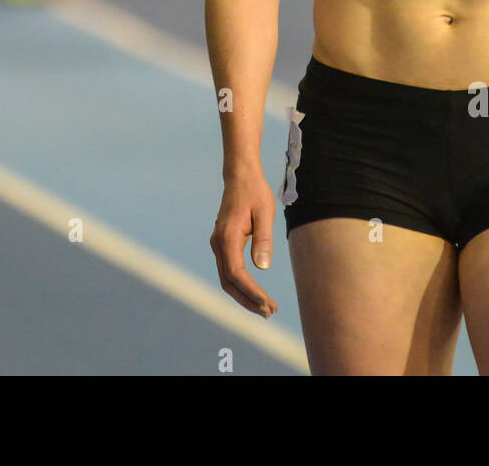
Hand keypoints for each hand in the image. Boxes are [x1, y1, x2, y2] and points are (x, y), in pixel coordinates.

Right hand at [210, 168, 279, 316]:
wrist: (240, 176)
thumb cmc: (255, 192)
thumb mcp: (265, 212)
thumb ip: (263, 239)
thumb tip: (262, 267)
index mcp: (227, 236)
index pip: (236, 273)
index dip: (251, 292)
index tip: (267, 304)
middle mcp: (218, 243)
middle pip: (229, 282)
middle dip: (248, 300)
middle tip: (270, 312)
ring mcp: (218, 245)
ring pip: (227, 279)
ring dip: (244, 296)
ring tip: (266, 308)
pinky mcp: (222, 245)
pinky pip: (228, 271)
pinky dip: (241, 286)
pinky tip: (255, 293)